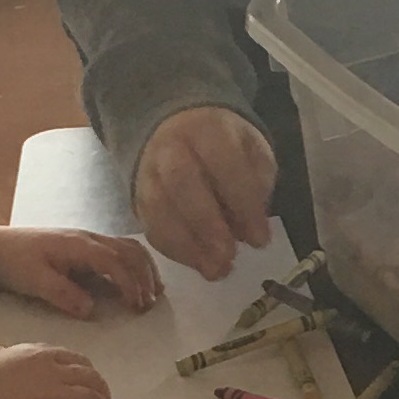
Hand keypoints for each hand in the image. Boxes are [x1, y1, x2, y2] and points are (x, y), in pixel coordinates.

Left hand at [0, 218, 161, 318]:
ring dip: (146, 270)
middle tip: (150, 304)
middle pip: (130, 251)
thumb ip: (62, 294)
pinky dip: (137, 266)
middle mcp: (89, 238)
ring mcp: (91, 241)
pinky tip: (142, 284)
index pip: (113, 261)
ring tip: (154, 294)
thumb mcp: (34, 280)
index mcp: (77, 245)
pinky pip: (122, 251)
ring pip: (130, 248)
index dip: (129, 283)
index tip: (136, 305)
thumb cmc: (16, 263)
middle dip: (145, 276)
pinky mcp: (90, 248)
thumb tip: (90, 309)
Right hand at [136, 107, 278, 281]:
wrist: (176, 127)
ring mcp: (149, 172)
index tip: (260, 240)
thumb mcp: (252, 153)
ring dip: (188, 245)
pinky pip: (150, 225)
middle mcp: (172, 147)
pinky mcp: (138, 197)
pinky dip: (174, 250)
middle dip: (207, 225)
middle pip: (181, 183)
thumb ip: (256, 188)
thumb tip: (251, 232)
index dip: (243, 205)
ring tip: (215, 270)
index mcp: (208, 130)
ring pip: (159, 209)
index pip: (225, 165)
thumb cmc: (224, 146)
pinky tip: (198, 264)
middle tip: (229, 256)